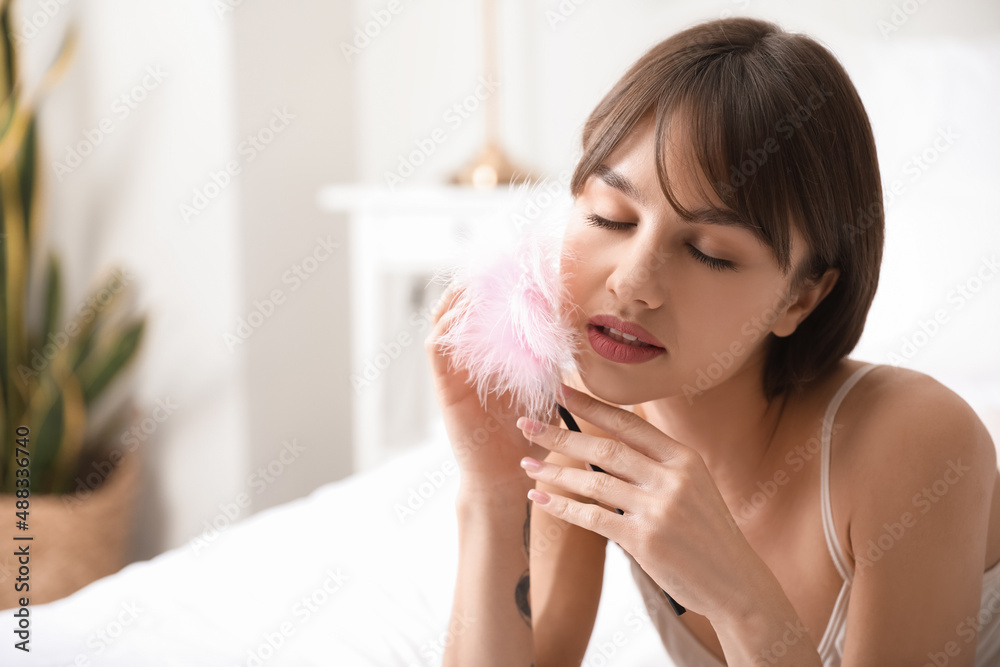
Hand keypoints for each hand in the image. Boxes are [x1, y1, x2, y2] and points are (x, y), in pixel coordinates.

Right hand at [424, 284, 558, 489]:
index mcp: (489, 359)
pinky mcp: (445, 387)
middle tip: (491, 268)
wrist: (508, 474)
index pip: (483, 314)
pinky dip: (448, 328)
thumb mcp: (544, 389)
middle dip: (473, 287)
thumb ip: (547, 361)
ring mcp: (453, 373)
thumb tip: (561, 328)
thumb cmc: (528, 437)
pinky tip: (465, 314)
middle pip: (458, 311)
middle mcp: (467, 361)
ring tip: (477, 282)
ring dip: (458, 301)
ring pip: (443, 324)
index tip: (510, 270)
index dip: (492, 290)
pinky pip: (438, 349)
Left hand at [515, 383, 765, 620]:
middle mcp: (673, 478)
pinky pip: (592, 517)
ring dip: (555, 472)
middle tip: (526, 423)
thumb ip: (657, 464)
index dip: (591, 406)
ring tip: (527, 464)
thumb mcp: (693, 486)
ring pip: (594, 482)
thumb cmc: (707, 533)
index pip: (628, 423)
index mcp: (684, 458)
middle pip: (605, 448)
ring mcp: (659, 509)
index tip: (560, 390)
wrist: (736, 583)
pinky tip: (540, 499)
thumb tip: (608, 444)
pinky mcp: (645, 540)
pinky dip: (562, 507)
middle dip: (560, 435)